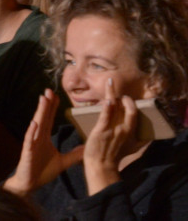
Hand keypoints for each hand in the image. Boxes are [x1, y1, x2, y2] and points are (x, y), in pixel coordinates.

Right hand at [4, 89, 83, 194]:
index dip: (52, 107)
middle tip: (49, 90)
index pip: (49, 119)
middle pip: (43, 117)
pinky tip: (34, 123)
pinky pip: (29, 139)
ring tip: (43, 100)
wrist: (30, 183)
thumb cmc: (42, 171)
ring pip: (36, 124)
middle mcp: (37, 136)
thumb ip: (74, 154)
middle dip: (46, 104)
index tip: (56, 95)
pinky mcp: (27, 151)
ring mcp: (31, 142)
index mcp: (44, 137)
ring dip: (39, 112)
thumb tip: (86, 148)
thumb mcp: (62, 161)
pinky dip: (31, 131)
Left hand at [82, 79, 136, 194]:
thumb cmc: (114, 157)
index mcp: (132, 133)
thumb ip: (140, 141)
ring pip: (116, 107)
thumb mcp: (132, 149)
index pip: (135, 114)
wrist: (102, 166)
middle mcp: (125, 130)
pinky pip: (106, 115)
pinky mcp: (102, 130)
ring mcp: (113, 129)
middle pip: (129, 109)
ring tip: (110, 83)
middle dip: (126, 99)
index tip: (128, 100)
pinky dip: (107, 106)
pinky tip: (108, 98)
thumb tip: (148, 136)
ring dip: (112, 93)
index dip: (132, 105)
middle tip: (121, 94)